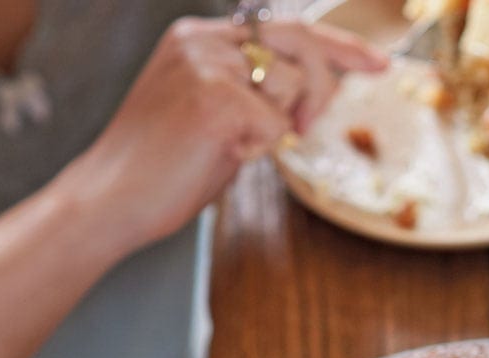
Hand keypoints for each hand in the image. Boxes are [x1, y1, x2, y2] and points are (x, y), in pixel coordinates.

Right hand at [66, 17, 385, 252]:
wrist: (111, 199)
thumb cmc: (161, 170)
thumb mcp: (213, 117)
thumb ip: (254, 96)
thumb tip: (311, 97)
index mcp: (201, 38)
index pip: (286, 28)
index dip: (339, 47)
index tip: (377, 63)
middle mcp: (205, 41)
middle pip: (300, 45)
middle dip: (323, 87)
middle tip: (308, 124)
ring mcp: (210, 67)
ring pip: (291, 91)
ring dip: (275, 131)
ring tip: (227, 149)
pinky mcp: (218, 101)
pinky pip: (276, 130)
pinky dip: (258, 154)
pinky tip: (218, 159)